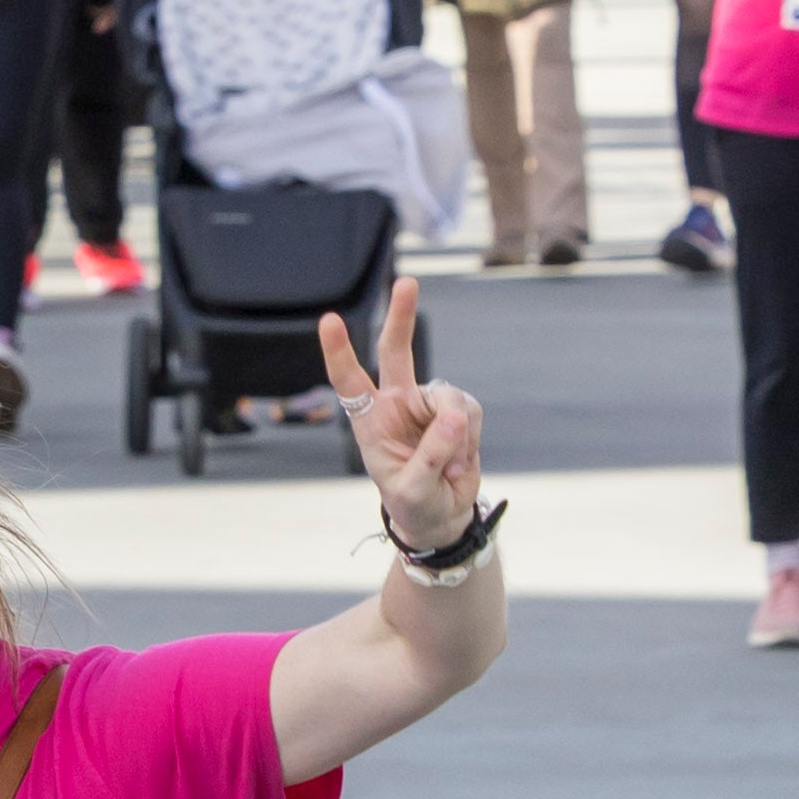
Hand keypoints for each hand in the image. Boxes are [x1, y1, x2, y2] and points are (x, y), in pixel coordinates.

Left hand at [317, 280, 482, 552]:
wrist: (439, 516)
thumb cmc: (413, 503)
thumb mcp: (414, 487)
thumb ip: (432, 453)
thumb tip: (454, 416)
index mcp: (370, 420)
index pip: (349, 381)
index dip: (339, 351)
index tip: (328, 320)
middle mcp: (397, 404)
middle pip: (397, 351)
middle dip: (402, 316)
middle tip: (406, 282)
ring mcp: (428, 405)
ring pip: (449, 395)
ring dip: (456, 431)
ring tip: (448, 464)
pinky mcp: (457, 412)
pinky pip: (470, 411)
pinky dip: (470, 439)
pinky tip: (460, 462)